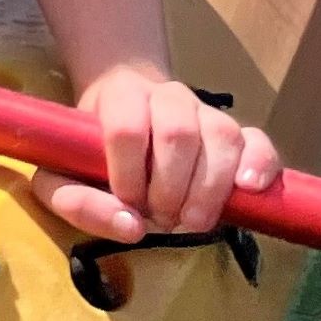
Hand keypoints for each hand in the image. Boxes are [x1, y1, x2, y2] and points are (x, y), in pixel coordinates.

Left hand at [34, 65, 282, 241]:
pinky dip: (259, 163)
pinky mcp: (237, 131)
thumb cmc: (91, 152)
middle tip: (161, 218)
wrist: (126, 123)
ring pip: (220, 136)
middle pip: (178, 134)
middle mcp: (167, 95)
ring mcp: (205, 110)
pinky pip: (256, 140)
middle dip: (170, 188)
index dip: (129, 174)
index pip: (127, 129)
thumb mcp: (62, 176)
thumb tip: (130, 225)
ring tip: (192, 220)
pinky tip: (247, 189)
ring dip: (208, 188)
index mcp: (120, 95)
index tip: (128, 203)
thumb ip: (75, 201)